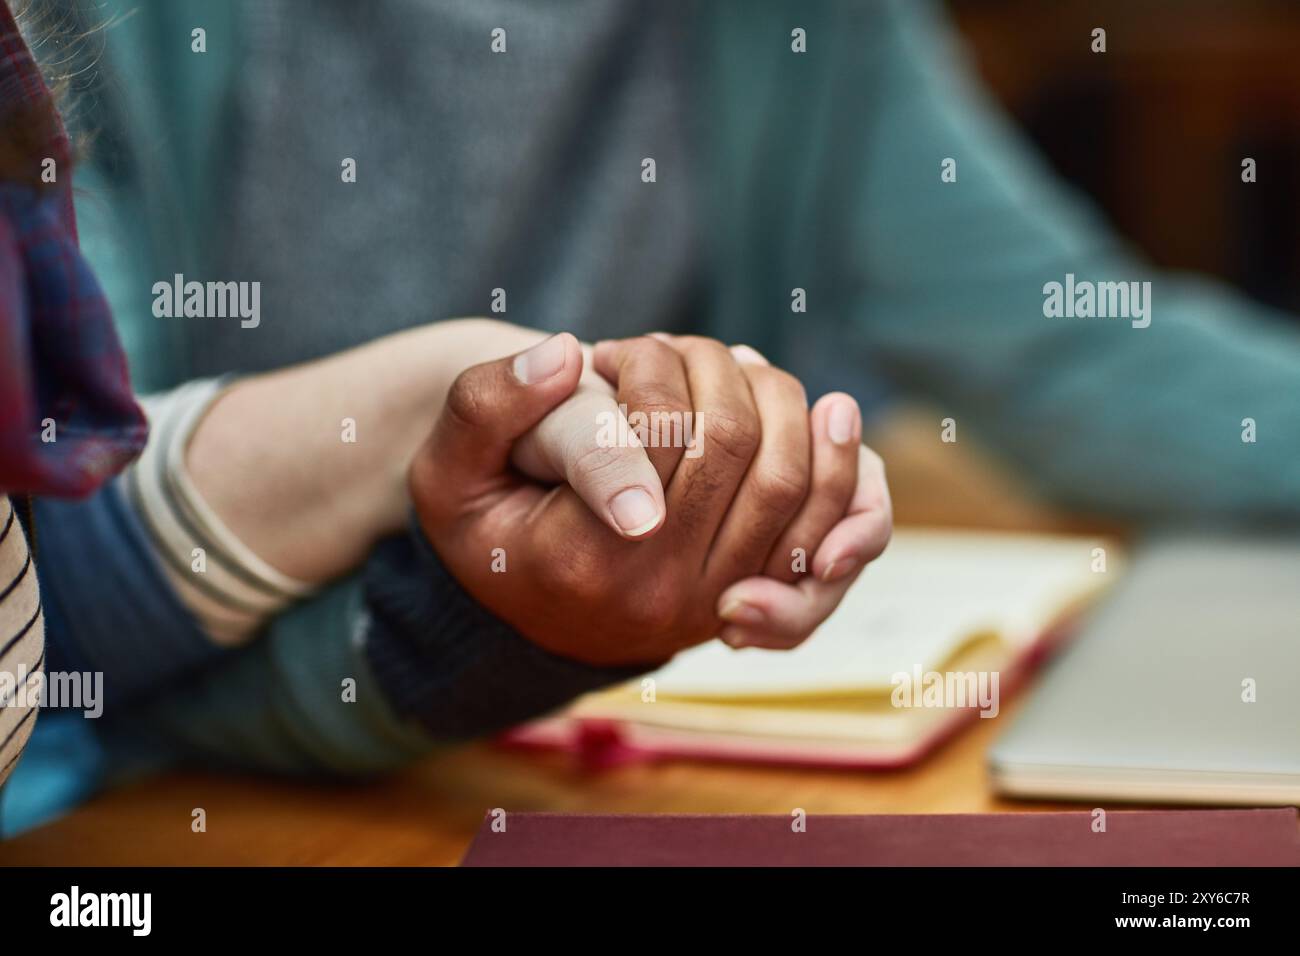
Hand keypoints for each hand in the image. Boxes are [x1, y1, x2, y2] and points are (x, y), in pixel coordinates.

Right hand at [411, 332, 890, 665]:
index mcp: (583, 562)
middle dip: (713, 371)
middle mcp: (662, 599)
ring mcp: (721, 605)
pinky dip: (847, 471)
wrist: (527, 599)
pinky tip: (829, 414)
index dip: (648, 370)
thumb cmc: (487, 520)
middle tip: (674, 350)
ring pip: (796, 482)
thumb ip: (488, 405)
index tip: (610, 353)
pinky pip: (839, 539)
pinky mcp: (762, 600)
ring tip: (735, 367)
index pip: (658, 437)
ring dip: (778, 399)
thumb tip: (568, 356)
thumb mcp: (450, 467)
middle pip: (737, 449)